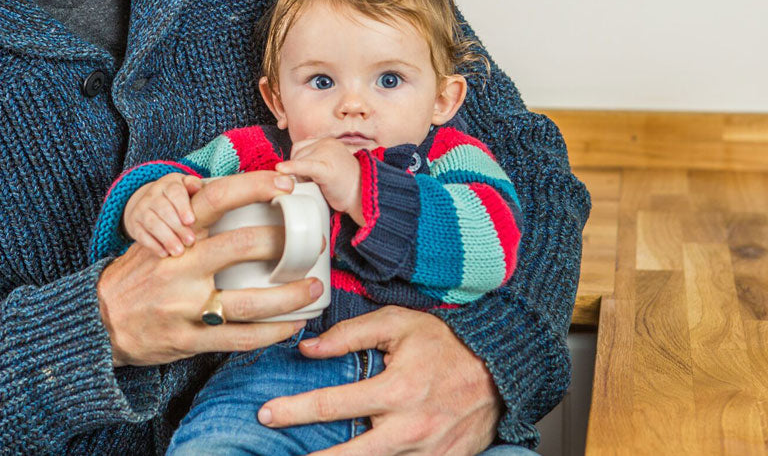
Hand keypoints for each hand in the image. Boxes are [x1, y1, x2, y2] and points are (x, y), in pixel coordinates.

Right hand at [97, 171, 322, 366]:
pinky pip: (240, 338)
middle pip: (241, 246)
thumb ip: (195, 226)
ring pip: (249, 301)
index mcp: (175, 234)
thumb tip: (245, 208)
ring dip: (289, 296)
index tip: (286, 186)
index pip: (217, 198)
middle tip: (311, 244)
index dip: (255, 186)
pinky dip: (272, 332)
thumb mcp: (157, 238)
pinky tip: (292, 324)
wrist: (97, 321)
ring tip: (313, 288)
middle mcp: (180, 265)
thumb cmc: (137, 275)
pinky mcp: (189, 339)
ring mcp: (184, 305)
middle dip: (284, 244)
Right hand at [122, 172, 201, 256]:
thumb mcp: (187, 188)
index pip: (175, 192)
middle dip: (178, 227)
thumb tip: (197, 187)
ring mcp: (141, 209)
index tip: (191, 221)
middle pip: (164, 210)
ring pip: (152, 223)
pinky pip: (141, 235)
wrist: (150, 204)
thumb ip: (194, 186)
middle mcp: (152, 194)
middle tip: (190, 241)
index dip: (183, 207)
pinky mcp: (134, 224)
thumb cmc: (178, 199)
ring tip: (179, 251)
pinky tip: (164, 253)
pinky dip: (153, 245)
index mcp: (169, 184)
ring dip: (166, 238)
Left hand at [258, 307, 500, 455]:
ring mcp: (425, 453)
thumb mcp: (398, 324)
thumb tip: (309, 349)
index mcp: (397, 390)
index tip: (266, 414)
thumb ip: (351, 334)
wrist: (500, 370)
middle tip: (278, 455)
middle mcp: (409, 429)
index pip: (332, 405)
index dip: (294, 412)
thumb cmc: (447, 343)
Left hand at [276, 138, 363, 225]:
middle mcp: (327, 143)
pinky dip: (291, 168)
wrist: (364, 197)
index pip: (299, 148)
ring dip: (301, 176)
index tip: (305, 176)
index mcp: (328, 142)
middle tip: (313, 184)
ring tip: (317, 185)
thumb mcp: (330, 165)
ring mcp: (327, 154)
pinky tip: (281, 169)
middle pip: (297, 154)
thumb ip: (315, 158)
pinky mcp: (326, 168)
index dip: (297, 163)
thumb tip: (297, 156)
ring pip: (298, 161)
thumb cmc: (347, 186)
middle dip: (298, 171)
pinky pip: (305, 166)